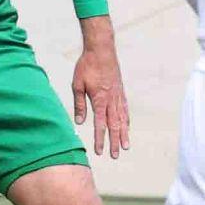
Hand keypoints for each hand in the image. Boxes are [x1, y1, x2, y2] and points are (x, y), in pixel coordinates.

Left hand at [72, 18, 129, 160]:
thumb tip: (79, 122)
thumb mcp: (77, 84)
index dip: (100, 139)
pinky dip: (127, 120)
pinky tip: (127, 126)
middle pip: (114, 125)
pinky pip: (125, 109)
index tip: (99, 151)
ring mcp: (118, 95)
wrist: (102, 49)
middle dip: (115, 141)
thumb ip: (79, 104)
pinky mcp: (121, 91)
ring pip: (122, 118)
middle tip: (116, 155)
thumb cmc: (87, 66)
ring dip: (124, 134)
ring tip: (126, 146)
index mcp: (100, 99)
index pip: (100, 124)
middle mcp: (112, 100)